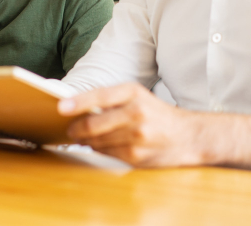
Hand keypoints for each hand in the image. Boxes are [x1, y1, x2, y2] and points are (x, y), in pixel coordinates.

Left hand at [58, 82, 204, 166]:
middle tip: (70, 130)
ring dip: (86, 141)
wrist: (190, 136)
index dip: (77, 103)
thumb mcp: (138, 97)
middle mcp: (136, 113)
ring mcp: (137, 137)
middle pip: (94, 124)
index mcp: (133, 93)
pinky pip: (107, 154)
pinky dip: (100, 150)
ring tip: (84, 138)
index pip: (99, 96)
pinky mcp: (137, 157)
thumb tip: (76, 108)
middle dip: (77, 129)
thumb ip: (110, 100)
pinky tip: (102, 146)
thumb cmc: (156, 113)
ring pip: (97, 141)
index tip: (61, 107)